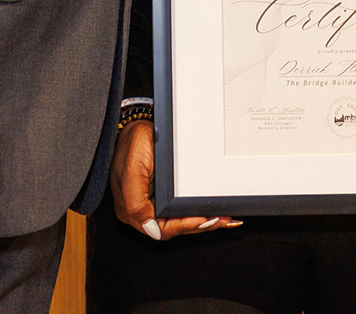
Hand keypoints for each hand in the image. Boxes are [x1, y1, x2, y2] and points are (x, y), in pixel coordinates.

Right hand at [109, 119, 239, 240]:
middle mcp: (144, 211)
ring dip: (203, 221)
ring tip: (224, 218)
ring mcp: (155, 203)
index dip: (184, 226)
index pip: (162, 229)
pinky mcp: (164, 195)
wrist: (136, 126)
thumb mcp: (132, 170)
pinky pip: (181, 208)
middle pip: (175, 227)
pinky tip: (213, 212)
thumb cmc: (132, 144)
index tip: (203, 219)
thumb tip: (151, 230)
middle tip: (222, 219)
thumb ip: (136, 202)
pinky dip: (198, 211)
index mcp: (132, 211)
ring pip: (181, 220)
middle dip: (200, 225)